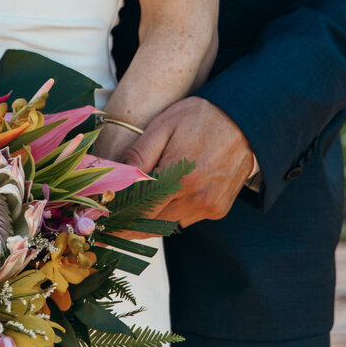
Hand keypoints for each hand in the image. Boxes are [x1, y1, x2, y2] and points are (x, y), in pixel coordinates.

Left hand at [121, 96, 257, 226]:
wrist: (245, 119)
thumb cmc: (200, 117)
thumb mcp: (163, 127)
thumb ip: (138, 156)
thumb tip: (114, 181)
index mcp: (179, 178)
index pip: (139, 213)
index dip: (117, 223)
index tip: (101, 229)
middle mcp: (196, 199)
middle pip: (151, 225)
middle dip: (130, 223)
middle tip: (112, 219)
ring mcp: (210, 207)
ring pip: (168, 223)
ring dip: (153, 215)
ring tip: (144, 197)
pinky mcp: (219, 209)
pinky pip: (187, 217)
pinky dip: (174, 210)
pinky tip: (174, 190)